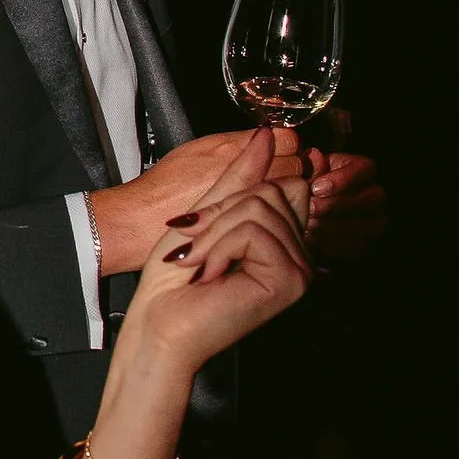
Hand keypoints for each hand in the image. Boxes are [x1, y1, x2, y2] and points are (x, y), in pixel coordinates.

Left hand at [113, 130, 312, 378]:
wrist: (158, 324)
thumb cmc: (174, 280)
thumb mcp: (205, 214)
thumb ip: (240, 176)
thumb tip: (267, 134)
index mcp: (283, 240)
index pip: (282, 183)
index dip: (234, 197)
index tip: (200, 228)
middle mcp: (300, 255)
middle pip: (271, 191)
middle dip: (220, 215)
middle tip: (196, 251)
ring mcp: (300, 269)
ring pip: (261, 208)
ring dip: (214, 235)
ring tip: (200, 266)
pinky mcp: (291, 280)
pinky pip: (255, 231)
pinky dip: (220, 248)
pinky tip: (210, 277)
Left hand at [305, 146, 386, 261]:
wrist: (296, 214)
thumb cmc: (300, 187)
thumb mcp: (303, 172)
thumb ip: (308, 166)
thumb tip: (314, 156)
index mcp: (361, 169)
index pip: (366, 168)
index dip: (343, 179)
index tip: (316, 188)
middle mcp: (375, 193)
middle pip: (374, 197)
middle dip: (339, 205)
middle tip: (310, 209)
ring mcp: (376, 220)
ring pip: (373, 224)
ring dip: (338, 226)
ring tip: (309, 226)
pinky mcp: (368, 244)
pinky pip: (361, 247)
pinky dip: (335, 245)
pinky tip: (312, 241)